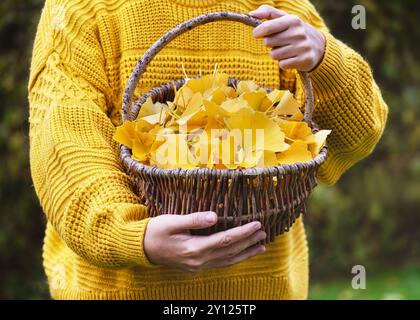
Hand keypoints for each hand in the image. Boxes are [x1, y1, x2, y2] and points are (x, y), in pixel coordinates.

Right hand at [144, 211, 265, 272]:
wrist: (141, 248)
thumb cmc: (156, 231)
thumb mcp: (172, 221)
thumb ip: (194, 219)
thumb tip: (215, 216)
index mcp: (194, 249)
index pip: (225, 240)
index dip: (243, 233)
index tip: (257, 224)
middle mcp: (199, 260)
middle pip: (230, 252)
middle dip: (248, 242)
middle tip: (264, 233)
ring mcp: (198, 266)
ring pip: (228, 261)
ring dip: (245, 253)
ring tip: (261, 247)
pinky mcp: (196, 266)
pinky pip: (220, 264)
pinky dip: (234, 259)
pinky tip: (241, 255)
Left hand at [250, 5, 325, 71]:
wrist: (319, 47)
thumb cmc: (295, 31)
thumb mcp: (285, 18)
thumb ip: (268, 12)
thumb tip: (251, 13)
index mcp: (293, 20)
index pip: (267, 27)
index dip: (258, 32)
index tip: (256, 34)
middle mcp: (298, 33)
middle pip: (268, 43)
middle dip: (271, 44)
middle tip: (280, 42)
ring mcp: (302, 47)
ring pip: (274, 55)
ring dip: (277, 54)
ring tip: (287, 50)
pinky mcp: (304, 60)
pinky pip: (282, 65)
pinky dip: (284, 63)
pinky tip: (292, 58)